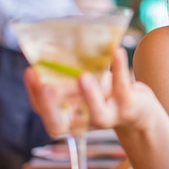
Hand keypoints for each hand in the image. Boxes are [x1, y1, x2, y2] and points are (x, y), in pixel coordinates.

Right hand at [24, 47, 158, 136]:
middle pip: (60, 125)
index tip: (30, 72)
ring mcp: (108, 117)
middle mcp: (84, 122)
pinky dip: (119, 68)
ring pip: (98, 114)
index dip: (35, 95)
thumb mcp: (83, 84)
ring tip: (82, 76)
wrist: (138, 109)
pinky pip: (122, 87)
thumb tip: (52, 43)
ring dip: (89, 95)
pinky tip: (117, 51)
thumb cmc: (104, 93)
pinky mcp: (129, 106)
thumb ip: (68, 73)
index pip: (43, 112)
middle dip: (50, 107)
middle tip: (45, 86)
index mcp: (68, 117)